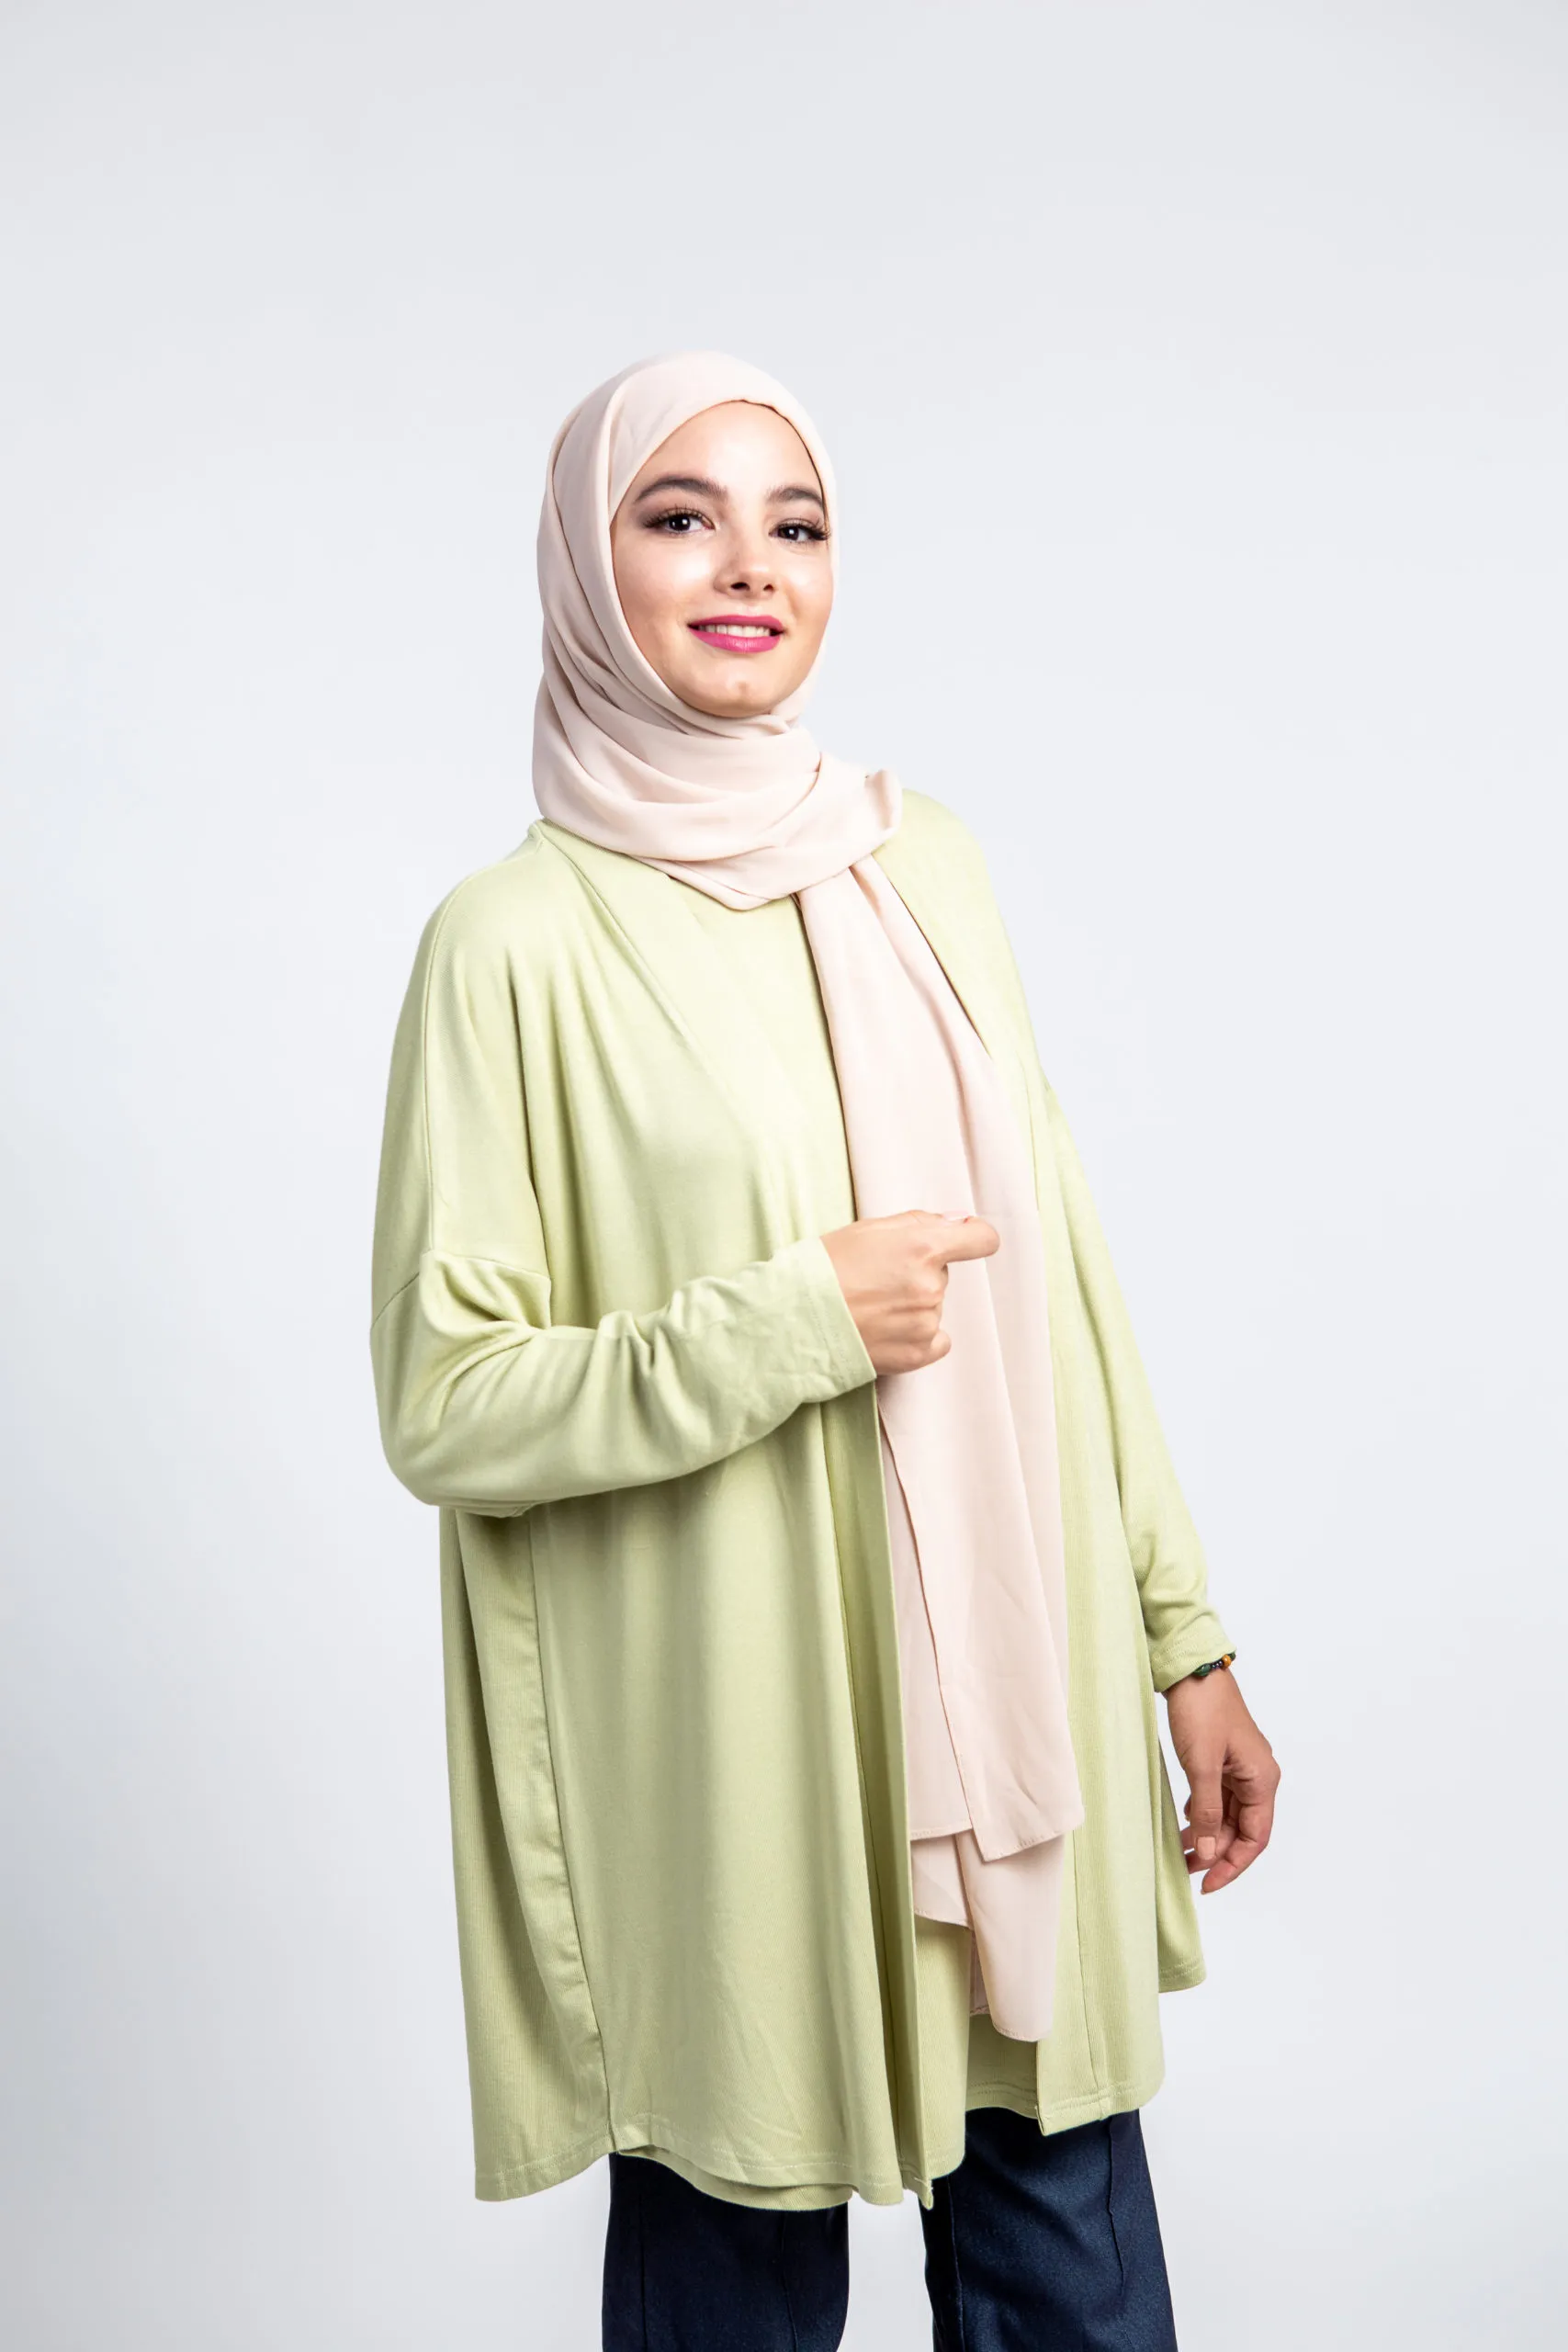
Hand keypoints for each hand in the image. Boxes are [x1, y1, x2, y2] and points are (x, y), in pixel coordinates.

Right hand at [820, 1209, 999, 1374]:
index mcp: (922, 1248)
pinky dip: (917, 1336)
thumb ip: (918, 1223)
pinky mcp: (917, 1354)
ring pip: (932, 1306)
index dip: (972, 1237)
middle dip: (917, 1273)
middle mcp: (931, 1287)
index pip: (980, 1239)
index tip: (963, 1239)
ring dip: (911, 1305)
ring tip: (870, 1307)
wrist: (794, 1320)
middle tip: (876, 1280)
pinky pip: (936, 1340)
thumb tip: (956, 1222)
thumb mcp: (866, 1229)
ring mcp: (926, 1323)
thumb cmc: (822, 1269)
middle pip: (942, 1275)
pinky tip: (886, 1331)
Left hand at [1164, 1669, 1279, 1893]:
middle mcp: (1257, 1776)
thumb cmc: (1202, 1710)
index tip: (1208, 1884)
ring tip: (1182, 1852)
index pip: (1255, 1838)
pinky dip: (1203, 1813)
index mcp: (1262, 1779)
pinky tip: (1185, 1822)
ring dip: (1209, 1835)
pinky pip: (1218, 1798)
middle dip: (1218, 1853)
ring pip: (1229, 1815)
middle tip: (1188, 1870)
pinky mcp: (1223, 1760)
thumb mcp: (1202, 1766)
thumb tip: (1211, 1853)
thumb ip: (1207, 1812)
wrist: (1191, 1670)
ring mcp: (1240, 1768)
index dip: (1233, 1865)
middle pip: (1243, 1829)